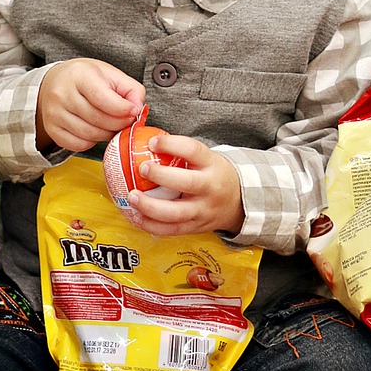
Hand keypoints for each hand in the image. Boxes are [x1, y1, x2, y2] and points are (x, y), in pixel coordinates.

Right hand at [36, 58, 143, 151]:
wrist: (54, 82)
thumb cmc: (84, 78)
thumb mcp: (110, 74)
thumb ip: (131, 89)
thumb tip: (138, 109)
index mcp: (79, 75)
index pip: (103, 98)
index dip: (123, 109)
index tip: (133, 111)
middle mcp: (62, 94)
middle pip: (98, 119)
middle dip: (119, 124)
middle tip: (126, 121)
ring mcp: (55, 114)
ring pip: (90, 134)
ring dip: (107, 134)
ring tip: (112, 125)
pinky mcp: (52, 129)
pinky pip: (79, 145)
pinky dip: (92, 142)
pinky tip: (96, 130)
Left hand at [126, 133, 244, 236]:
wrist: (238, 202)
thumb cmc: (214, 175)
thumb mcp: (206, 159)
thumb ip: (181, 152)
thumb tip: (145, 140)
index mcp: (212, 165)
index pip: (193, 151)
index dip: (172, 145)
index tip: (152, 142)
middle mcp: (210, 188)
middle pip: (188, 183)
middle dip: (161, 176)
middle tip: (141, 168)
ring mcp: (203, 211)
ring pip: (177, 214)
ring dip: (150, 207)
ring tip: (132, 197)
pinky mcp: (195, 228)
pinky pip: (171, 230)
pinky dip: (151, 226)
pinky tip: (136, 217)